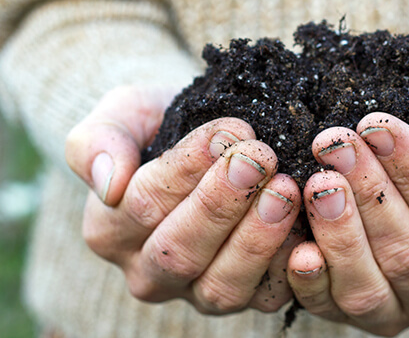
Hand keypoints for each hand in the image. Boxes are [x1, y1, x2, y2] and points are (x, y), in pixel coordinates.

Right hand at [66, 86, 304, 313]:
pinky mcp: (245, 296)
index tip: (227, 132)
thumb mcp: (122, 116)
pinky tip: (307, 226)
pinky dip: (287, 264)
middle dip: (222, 204)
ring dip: (257, 238)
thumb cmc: (162, 126)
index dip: (186, 170)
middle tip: (260, 160)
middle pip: (180, 252)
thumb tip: (107, 182)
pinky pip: (266, 295)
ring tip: (285, 190)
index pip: (142, 204)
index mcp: (110, 230)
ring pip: (222, 285)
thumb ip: (98, 142)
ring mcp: (198, 291)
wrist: (204, 142)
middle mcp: (150, 272)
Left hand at [287, 101, 408, 335]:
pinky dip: (310, 279)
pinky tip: (297, 243)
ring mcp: (396, 315)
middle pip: (406, 253)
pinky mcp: (349, 317)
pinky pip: (326, 307)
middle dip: (367, 193)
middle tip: (334, 144)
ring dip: (338, 231)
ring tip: (318, 181)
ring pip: (366, 287)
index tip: (378, 126)